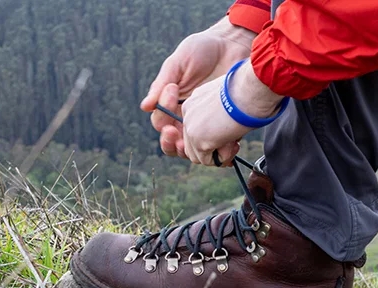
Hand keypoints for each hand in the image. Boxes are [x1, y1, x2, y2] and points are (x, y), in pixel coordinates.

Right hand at [141, 18, 254, 158]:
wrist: (232, 45)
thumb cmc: (202, 50)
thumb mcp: (179, 63)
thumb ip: (161, 84)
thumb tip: (144, 107)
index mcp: (172, 105)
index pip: (161, 124)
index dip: (162, 121)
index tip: (172, 99)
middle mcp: (188, 118)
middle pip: (175, 144)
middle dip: (172, 144)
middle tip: (176, 134)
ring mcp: (208, 124)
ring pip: (196, 151)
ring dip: (194, 152)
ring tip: (198, 142)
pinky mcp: (227, 126)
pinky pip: (221, 146)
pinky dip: (221, 150)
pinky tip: (222, 143)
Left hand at [181, 60, 285, 165]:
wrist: (250, 90)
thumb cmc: (248, 92)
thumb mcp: (230, 102)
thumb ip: (222, 116)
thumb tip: (228, 135)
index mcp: (195, 100)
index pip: (196, 128)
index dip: (212, 138)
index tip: (230, 140)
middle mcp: (188, 112)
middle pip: (192, 143)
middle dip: (213, 149)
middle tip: (234, 144)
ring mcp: (191, 126)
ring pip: (196, 155)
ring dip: (217, 155)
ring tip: (234, 143)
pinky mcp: (198, 139)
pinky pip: (206, 160)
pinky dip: (221, 158)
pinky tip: (233, 144)